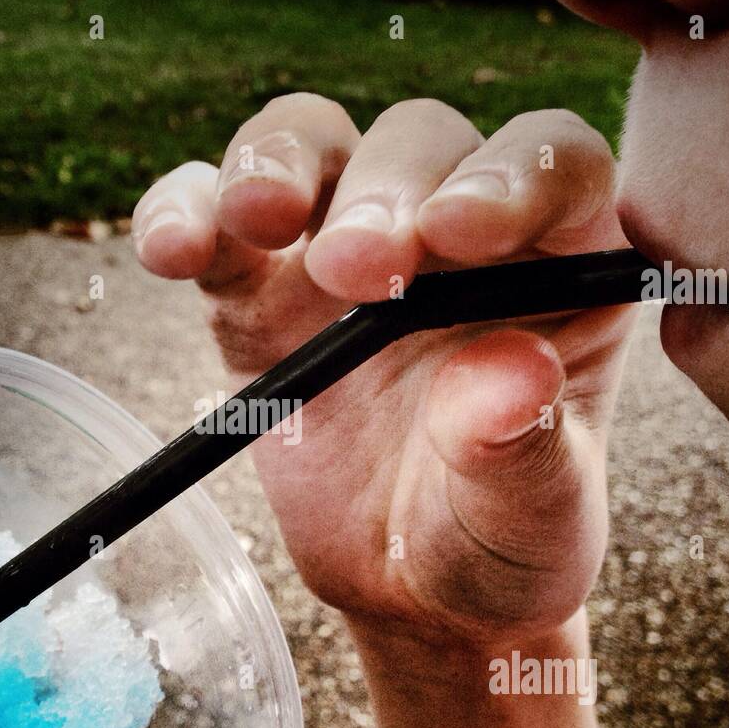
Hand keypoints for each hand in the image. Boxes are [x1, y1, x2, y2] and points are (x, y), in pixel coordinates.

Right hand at [133, 95, 633, 649]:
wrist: (405, 587)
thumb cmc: (495, 541)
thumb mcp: (532, 519)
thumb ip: (530, 450)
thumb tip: (512, 374)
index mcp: (556, 264)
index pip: (552, 164)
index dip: (512, 173)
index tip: (463, 231)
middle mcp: (452, 233)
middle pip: (419, 141)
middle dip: (383, 189)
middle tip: (354, 270)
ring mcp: (344, 250)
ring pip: (312, 142)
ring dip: (277, 163)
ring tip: (255, 222)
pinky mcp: (256, 290)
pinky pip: (212, 217)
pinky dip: (184, 213)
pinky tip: (172, 250)